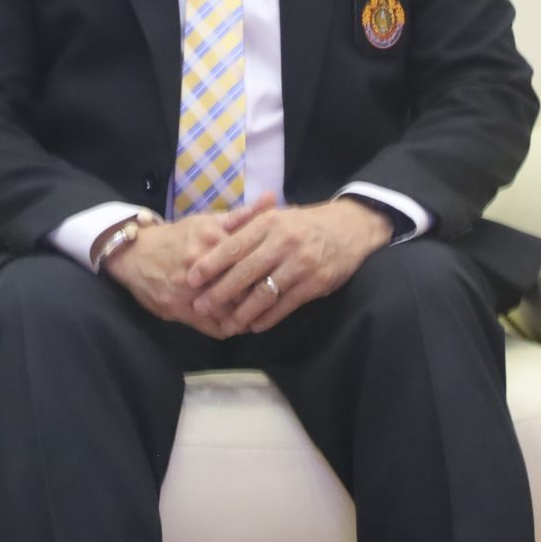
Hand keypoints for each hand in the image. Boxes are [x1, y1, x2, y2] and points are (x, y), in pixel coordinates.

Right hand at [103, 200, 275, 340]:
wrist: (134, 254)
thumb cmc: (177, 237)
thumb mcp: (207, 221)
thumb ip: (242, 215)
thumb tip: (273, 198)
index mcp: (211, 241)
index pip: (251, 262)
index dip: (269, 272)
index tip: (282, 275)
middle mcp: (200, 267)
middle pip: (243, 290)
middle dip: (261, 297)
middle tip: (277, 297)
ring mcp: (189, 292)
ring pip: (231, 313)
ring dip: (248, 316)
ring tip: (261, 314)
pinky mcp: (180, 311)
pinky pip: (214, 328)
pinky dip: (230, 328)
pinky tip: (239, 324)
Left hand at [182, 197, 394, 334]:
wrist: (349, 228)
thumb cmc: (304, 223)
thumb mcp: (276, 216)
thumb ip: (247, 226)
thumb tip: (212, 235)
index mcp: (269, 223)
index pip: (233, 245)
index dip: (210, 263)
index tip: (191, 277)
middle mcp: (283, 243)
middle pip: (245, 272)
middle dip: (219, 292)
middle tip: (200, 306)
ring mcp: (300, 264)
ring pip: (264, 293)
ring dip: (242, 312)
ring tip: (225, 324)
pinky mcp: (315, 284)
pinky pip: (286, 305)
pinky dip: (268, 317)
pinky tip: (254, 325)